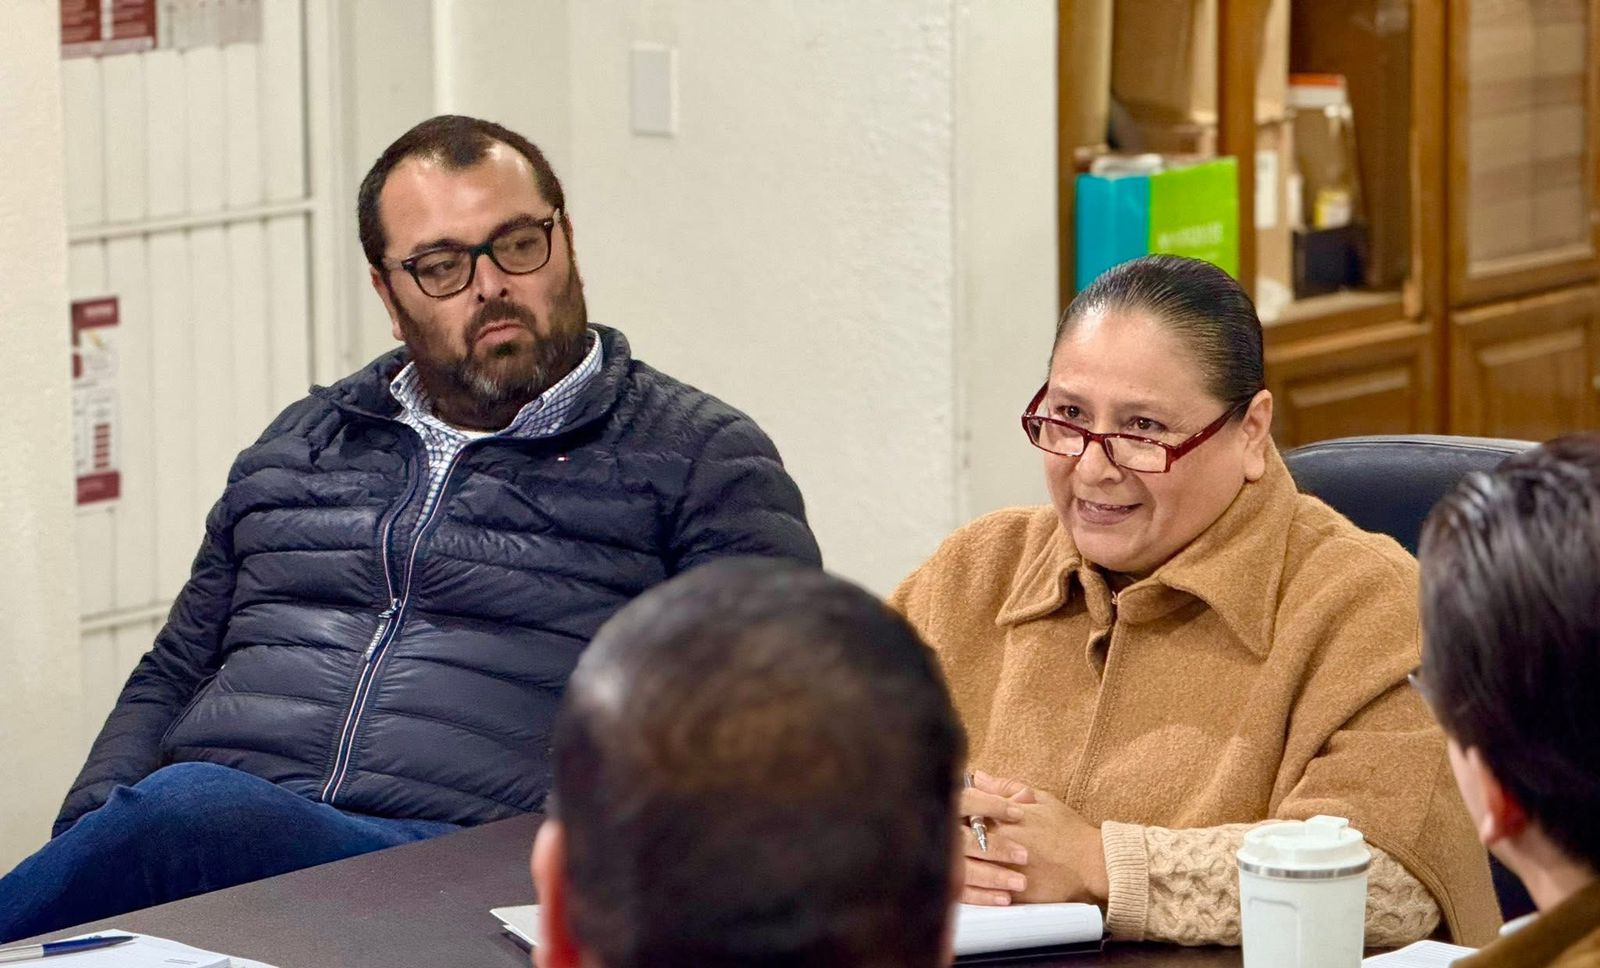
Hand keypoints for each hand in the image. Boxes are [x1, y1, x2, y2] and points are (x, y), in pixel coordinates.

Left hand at [959, 771, 1108, 906]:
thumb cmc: (1068, 831)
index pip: (964, 811)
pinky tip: (965, 884)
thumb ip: (1006, 788)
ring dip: (956, 862)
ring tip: (955, 860)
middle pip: (958, 838)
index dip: (952, 811)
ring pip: (965, 867)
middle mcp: (1000, 844)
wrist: (1092, 865)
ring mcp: (1004, 870)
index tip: (949, 812)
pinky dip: (971, 888)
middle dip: (950, 836)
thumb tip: (980, 776)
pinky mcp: (1010, 894)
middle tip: (945, 835)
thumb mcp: (1040, 799)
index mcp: (1003, 819)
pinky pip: (981, 894)